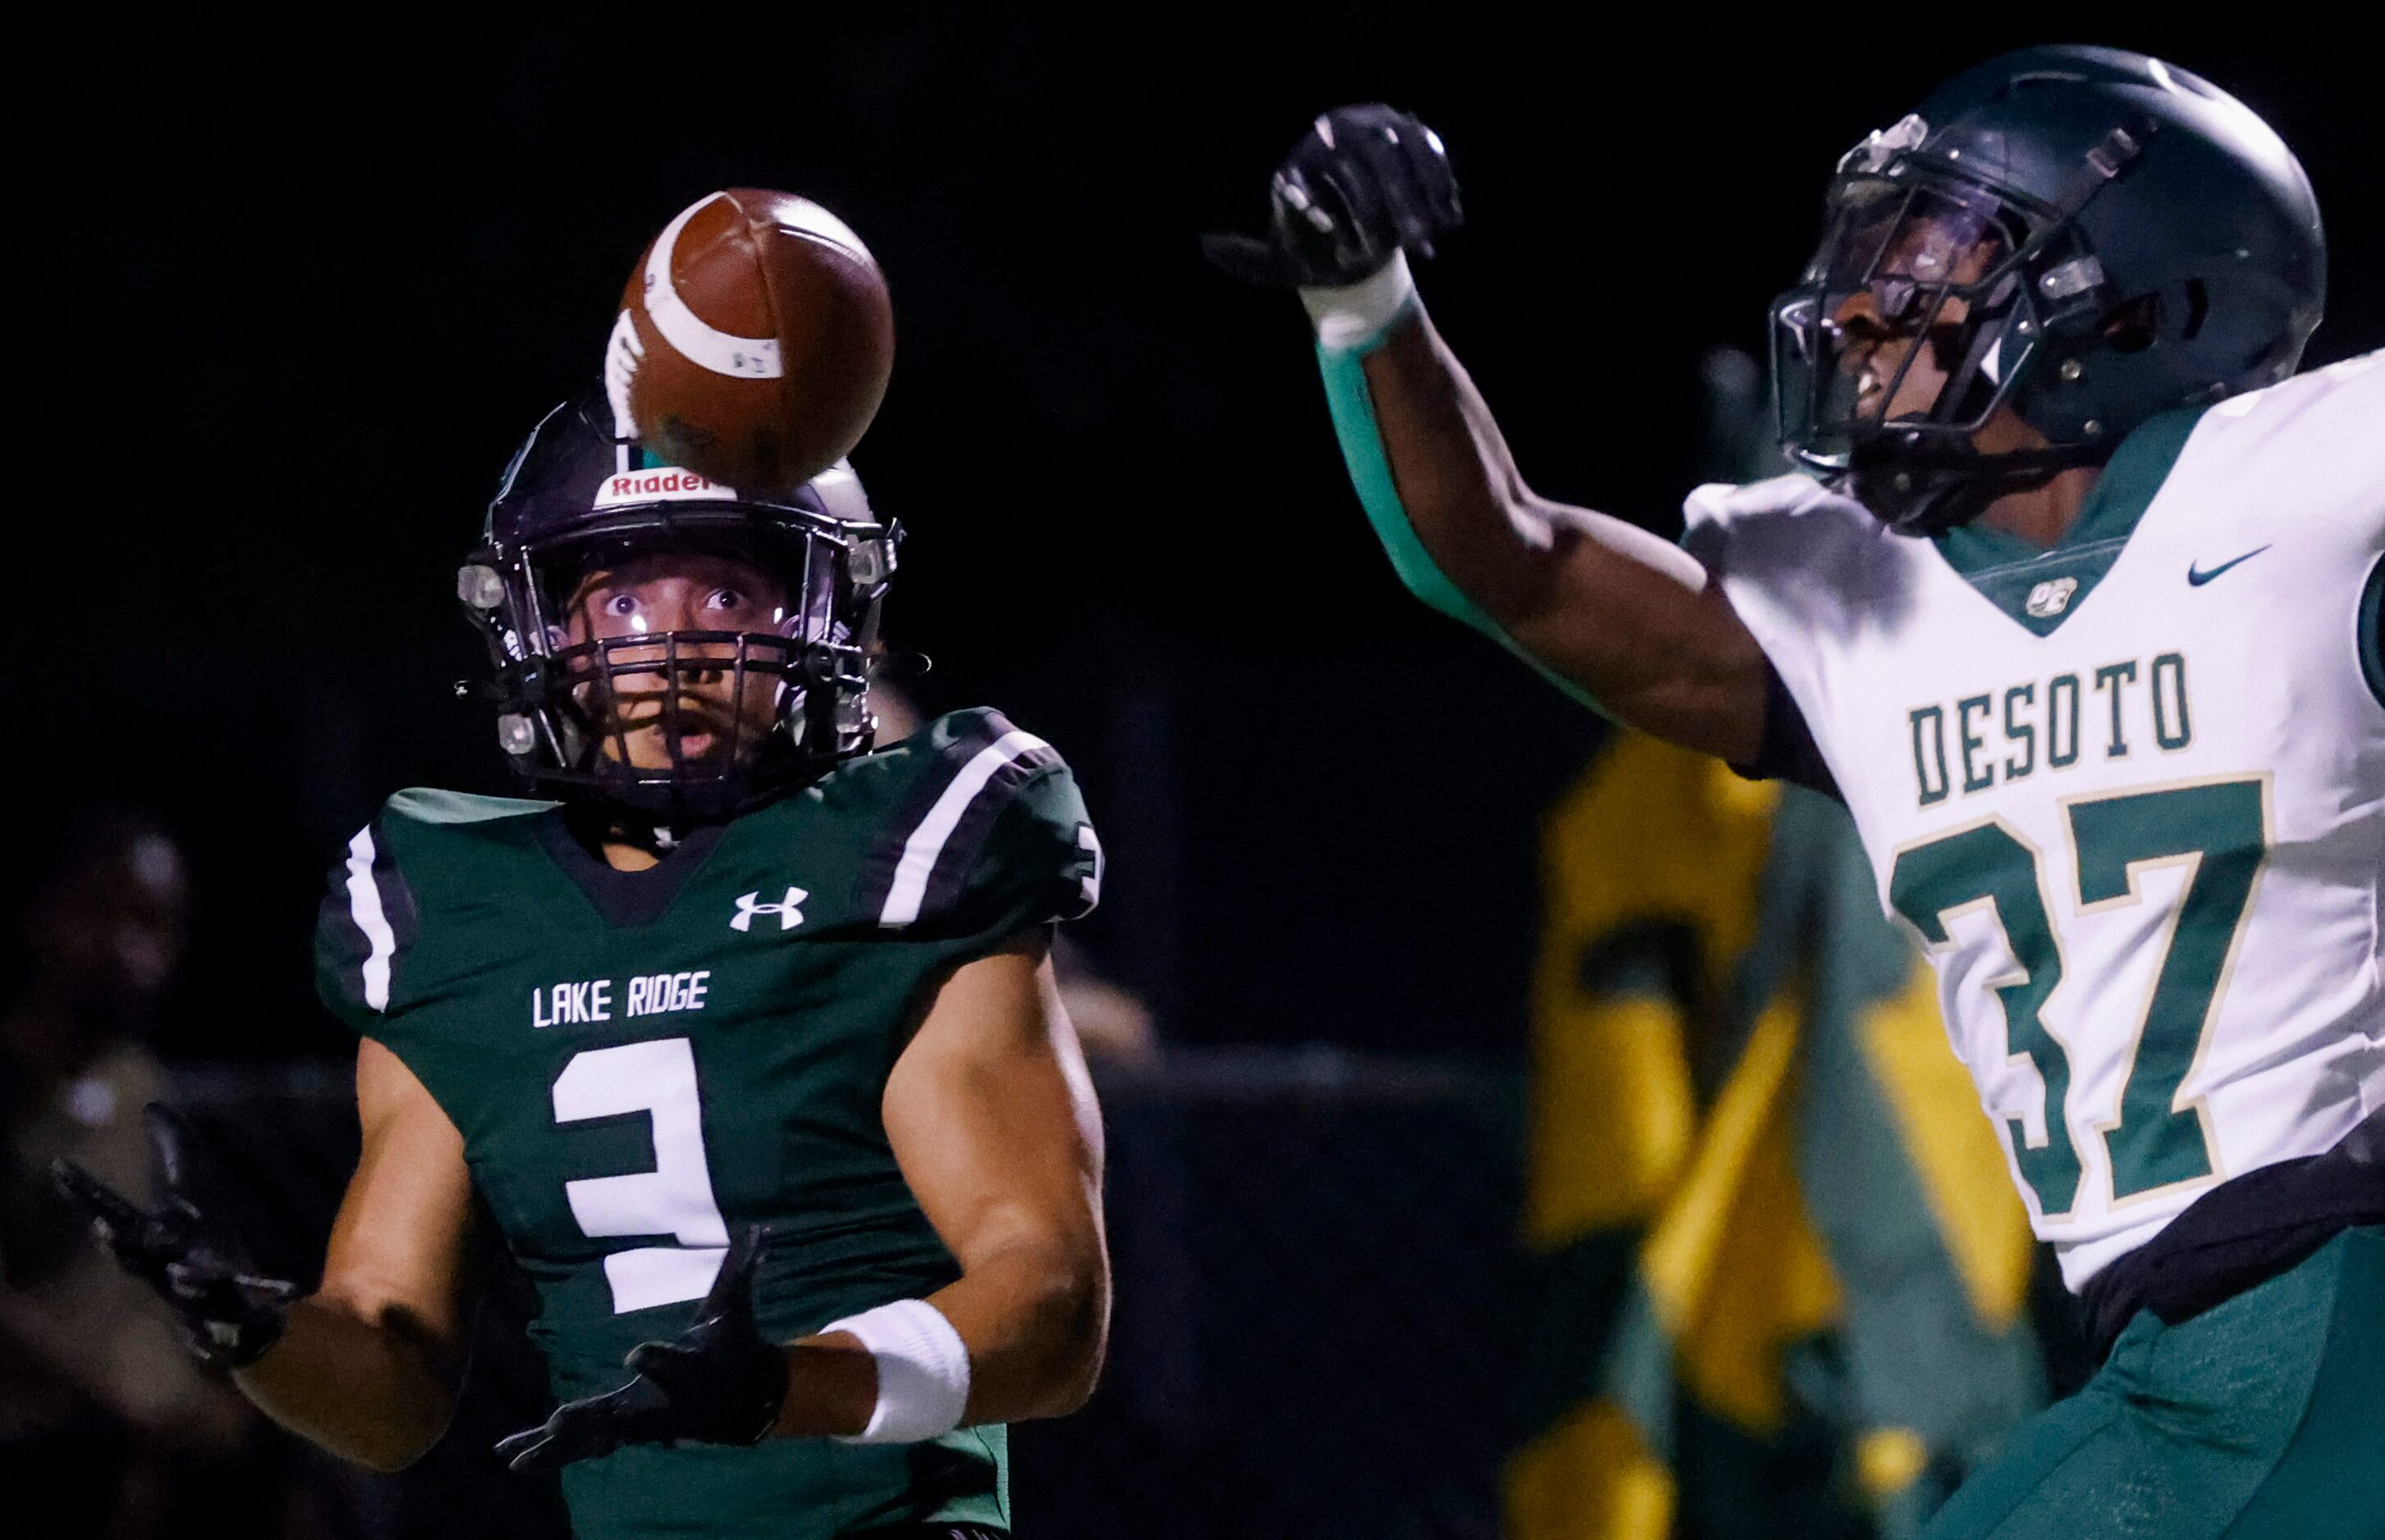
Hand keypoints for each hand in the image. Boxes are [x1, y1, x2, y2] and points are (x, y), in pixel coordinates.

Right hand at [53, 1104, 297, 1369]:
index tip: (60, 1167)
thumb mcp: (192, 1193)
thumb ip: (173, 1150)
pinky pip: (250, 1302)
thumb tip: (151, 1107)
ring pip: (188, 1287)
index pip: (112, 1212)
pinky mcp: (240, 1309)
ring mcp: (203, 1294)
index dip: (85, 1193)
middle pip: (138, 1255)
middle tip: (103, 1230)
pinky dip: (264, 1294)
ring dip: (185, 1278)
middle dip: (120, 1244)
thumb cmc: (206, 1248)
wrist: (240, 1313)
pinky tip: (282, 1287)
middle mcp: (169, 1266)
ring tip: (182, 1272)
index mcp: (153, 1238)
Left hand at [496, 1225, 786, 1472]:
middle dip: (590, 1419)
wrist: (742, 1401)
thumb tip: (759, 1227)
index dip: (655, 1360)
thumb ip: (740, 1269)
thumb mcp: (734, 1309)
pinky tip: (511, 1458)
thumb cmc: (732, 1345)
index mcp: (687, 1368)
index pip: (671, 1364)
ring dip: (556, 1447)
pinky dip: (549, 1452)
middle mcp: (660, 1402)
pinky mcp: (622, 1431)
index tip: (635, 1353)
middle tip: (555, 1422)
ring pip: (594, 1438)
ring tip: (515, 1458)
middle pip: (622, 1413)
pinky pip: (583, 1446)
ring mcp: (638, 1422)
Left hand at [1202, 104, 1461, 288]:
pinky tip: (1449, 218)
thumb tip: (1206, 243)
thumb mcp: (1277, 262)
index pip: (1329, 170)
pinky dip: (1441, 183)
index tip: (1362, 251)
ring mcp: (1377, 125)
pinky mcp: (1410, 134)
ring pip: (1405, 148)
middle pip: (1372, 155)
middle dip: (1393, 201)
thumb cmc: (1311, 251)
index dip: (1350, 213)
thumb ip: (1245, 257)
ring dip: (1421, 193)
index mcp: (1303, 158)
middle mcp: (1338, 130)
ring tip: (1429, 235)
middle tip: (1406, 240)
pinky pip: (1430, 149)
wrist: (1351, 233)